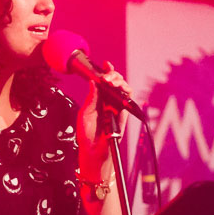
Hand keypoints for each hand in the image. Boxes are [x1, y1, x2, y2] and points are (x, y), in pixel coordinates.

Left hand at [77, 60, 132, 176]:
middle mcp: (109, 101)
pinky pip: (129, 100)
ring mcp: (117, 107)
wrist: (94, 150)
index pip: (103, 82)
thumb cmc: (87, 133)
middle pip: (116, 82)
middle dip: (113, 75)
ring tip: (111, 82)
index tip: (105, 64)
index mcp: (98, 99)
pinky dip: (125, 92)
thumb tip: (94, 82)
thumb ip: (91, 98)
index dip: (106, 72)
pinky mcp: (124, 114)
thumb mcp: (85, 113)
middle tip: (106, 77)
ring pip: (124, 89)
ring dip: (120, 82)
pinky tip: (118, 89)